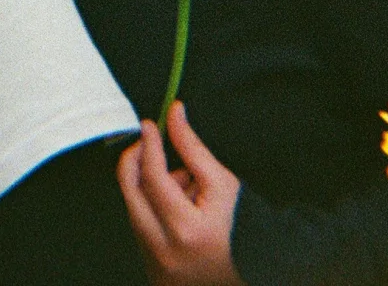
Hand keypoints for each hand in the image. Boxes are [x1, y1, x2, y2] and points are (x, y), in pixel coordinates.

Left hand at [116, 103, 243, 285]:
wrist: (257, 270)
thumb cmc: (245, 230)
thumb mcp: (223, 185)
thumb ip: (193, 149)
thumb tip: (174, 117)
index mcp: (186, 229)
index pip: (153, 177)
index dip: (149, 145)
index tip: (149, 126)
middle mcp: (164, 249)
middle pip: (131, 191)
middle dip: (135, 160)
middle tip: (147, 143)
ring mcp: (155, 261)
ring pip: (133, 207)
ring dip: (147, 185)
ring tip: (182, 184)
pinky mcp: (151, 267)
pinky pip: (140, 224)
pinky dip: (152, 205)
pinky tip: (178, 204)